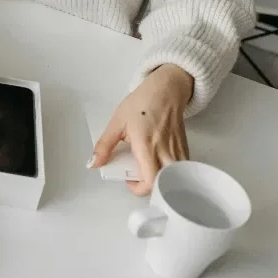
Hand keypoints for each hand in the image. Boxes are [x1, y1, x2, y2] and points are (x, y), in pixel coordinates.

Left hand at [89, 65, 192, 195]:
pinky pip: (180, 168)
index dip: (139, 188)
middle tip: (137, 176)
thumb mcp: (117, 123)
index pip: (150, 181)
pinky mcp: (184, 148)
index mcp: (146, 146)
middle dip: (149, 187)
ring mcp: (177, 150)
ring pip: (174, 177)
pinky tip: (159, 163)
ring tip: (147, 169)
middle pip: (163, 184)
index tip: (128, 179)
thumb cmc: (142, 104)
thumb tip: (93, 163)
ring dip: (160, 179)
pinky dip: (170, 172)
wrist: (166, 90)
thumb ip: (104, 145)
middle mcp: (165, 151)